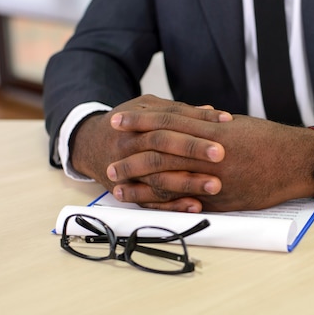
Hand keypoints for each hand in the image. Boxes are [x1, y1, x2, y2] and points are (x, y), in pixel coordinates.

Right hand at [70, 95, 232, 211]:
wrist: (87, 144)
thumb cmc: (126, 124)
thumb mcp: (145, 109)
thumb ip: (177, 110)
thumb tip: (211, 111)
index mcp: (138, 119)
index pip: (171, 117)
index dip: (199, 119)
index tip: (226, 121)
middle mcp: (130, 143)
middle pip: (162, 144)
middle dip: (192, 149)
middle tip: (220, 154)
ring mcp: (127, 169)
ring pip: (157, 176)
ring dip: (187, 182)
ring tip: (215, 185)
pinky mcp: (127, 191)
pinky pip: (150, 201)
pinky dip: (173, 204)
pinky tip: (195, 205)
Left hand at [108, 114, 313, 211]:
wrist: (295, 161)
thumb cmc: (267, 140)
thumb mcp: (235, 126)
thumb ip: (206, 126)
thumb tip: (184, 122)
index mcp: (211, 130)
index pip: (166, 122)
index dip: (139, 121)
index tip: (117, 120)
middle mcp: (209, 154)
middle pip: (160, 152)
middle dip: (131, 155)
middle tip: (108, 158)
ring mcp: (215, 179)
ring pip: (168, 179)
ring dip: (139, 183)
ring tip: (116, 184)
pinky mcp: (222, 200)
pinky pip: (185, 202)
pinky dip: (163, 202)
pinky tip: (146, 203)